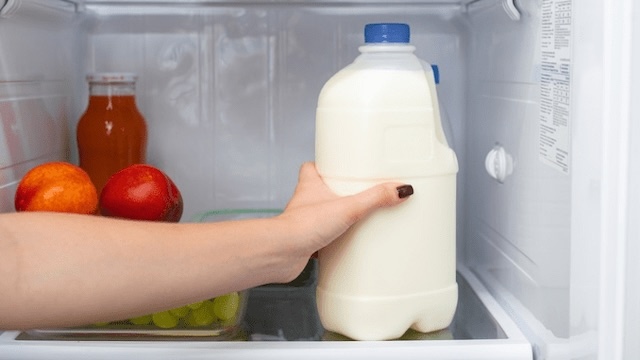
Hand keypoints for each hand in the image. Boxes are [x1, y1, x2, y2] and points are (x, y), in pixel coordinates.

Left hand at [277, 162, 412, 278]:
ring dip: (335, 216)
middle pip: (320, 190)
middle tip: (357, 193)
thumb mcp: (348, 207)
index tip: (341, 164)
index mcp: (310, 185)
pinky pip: (322, 237)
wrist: (281, 254)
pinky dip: (333, 240)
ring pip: (322, 214)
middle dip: (336, 191)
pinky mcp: (307, 242)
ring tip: (357, 218)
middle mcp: (305, 202)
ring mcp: (305, 222)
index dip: (324, 164)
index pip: (312, 166)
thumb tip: (400, 189)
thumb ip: (375, 198)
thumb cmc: (303, 226)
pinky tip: (346, 244)